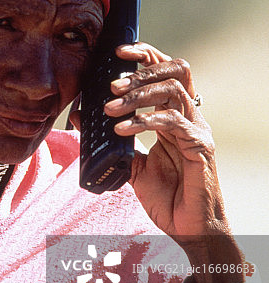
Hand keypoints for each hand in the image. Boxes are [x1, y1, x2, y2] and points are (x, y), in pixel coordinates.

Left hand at [100, 42, 228, 243]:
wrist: (189, 231)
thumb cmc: (166, 198)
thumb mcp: (130, 165)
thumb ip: (111, 140)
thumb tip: (81, 116)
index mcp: (174, 116)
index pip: (164, 72)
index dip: (144, 55)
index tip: (118, 51)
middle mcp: (188, 117)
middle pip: (174, 70)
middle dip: (141, 70)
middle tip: (111, 84)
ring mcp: (196, 130)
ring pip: (174, 90)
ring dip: (138, 95)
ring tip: (111, 109)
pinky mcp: (200, 147)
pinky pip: (173, 122)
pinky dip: (144, 121)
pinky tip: (122, 129)